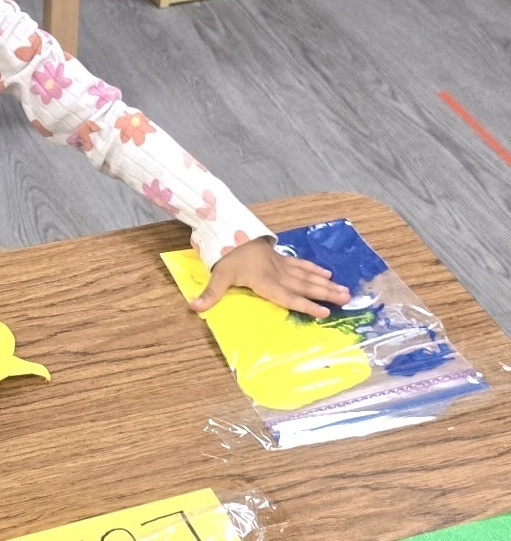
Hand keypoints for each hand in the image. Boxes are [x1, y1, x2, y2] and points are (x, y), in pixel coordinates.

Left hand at [188, 237, 350, 318]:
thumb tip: (194, 308)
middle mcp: (277, 274)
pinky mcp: (280, 257)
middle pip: (305, 285)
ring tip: (345, 290)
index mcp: (265, 281)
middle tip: (348, 299)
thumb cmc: (226, 257)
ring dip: (326, 283)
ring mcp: (281, 264)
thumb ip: (210, 294)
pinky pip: (300, 264)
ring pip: (307, 275)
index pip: (288, 296)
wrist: (229, 230)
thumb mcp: (218, 275)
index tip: (325, 313)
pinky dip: (314, 268)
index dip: (306, 305)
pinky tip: (327, 273)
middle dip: (326, 293)